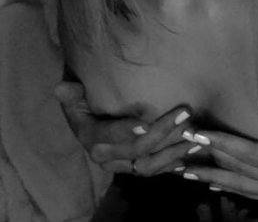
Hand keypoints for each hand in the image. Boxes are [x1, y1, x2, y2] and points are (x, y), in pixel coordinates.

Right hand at [54, 82, 195, 175]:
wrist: (88, 117)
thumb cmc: (84, 100)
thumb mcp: (74, 95)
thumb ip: (71, 93)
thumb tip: (62, 87)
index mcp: (90, 138)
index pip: (110, 137)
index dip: (128, 130)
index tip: (147, 119)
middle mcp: (105, 157)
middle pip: (137, 150)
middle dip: (163, 133)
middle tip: (185, 113)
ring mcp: (121, 165)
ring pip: (150, 165)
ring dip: (174, 151)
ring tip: (194, 133)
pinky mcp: (135, 166)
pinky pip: (156, 170)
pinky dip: (174, 163)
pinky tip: (191, 152)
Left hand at [175, 105, 257, 201]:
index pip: (252, 155)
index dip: (223, 143)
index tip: (198, 133)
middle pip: (243, 174)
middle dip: (210, 160)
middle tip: (179, 151)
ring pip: (245, 188)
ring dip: (216, 178)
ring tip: (187, 171)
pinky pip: (256, 192)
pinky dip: (234, 187)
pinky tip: (217, 183)